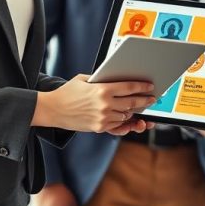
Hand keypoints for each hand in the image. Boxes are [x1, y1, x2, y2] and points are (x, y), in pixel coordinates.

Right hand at [32, 75, 156, 132]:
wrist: (52, 110)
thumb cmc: (67, 92)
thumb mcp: (84, 79)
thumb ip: (101, 79)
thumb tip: (116, 77)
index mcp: (102, 90)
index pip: (129, 88)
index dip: (142, 87)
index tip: (150, 86)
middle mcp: (105, 104)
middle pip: (132, 103)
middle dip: (144, 101)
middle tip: (152, 99)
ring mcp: (103, 118)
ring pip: (126, 115)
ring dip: (133, 111)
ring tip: (139, 107)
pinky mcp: (99, 128)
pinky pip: (117, 125)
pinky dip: (122, 120)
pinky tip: (126, 116)